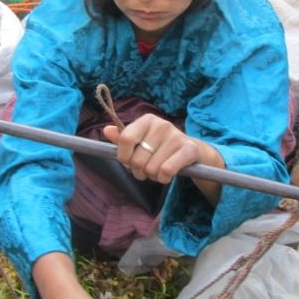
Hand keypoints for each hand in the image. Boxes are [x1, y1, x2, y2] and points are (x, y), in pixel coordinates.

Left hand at [103, 114, 218, 185]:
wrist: (191, 151)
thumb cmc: (160, 148)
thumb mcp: (141, 141)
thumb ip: (123, 139)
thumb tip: (107, 130)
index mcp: (147, 120)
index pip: (125, 139)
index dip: (123, 157)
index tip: (128, 162)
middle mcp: (162, 125)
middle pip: (137, 159)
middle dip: (139, 171)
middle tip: (146, 170)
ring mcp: (176, 136)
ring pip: (151, 168)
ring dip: (153, 176)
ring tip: (159, 170)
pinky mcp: (189, 150)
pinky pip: (166, 171)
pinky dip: (163, 179)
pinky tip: (167, 175)